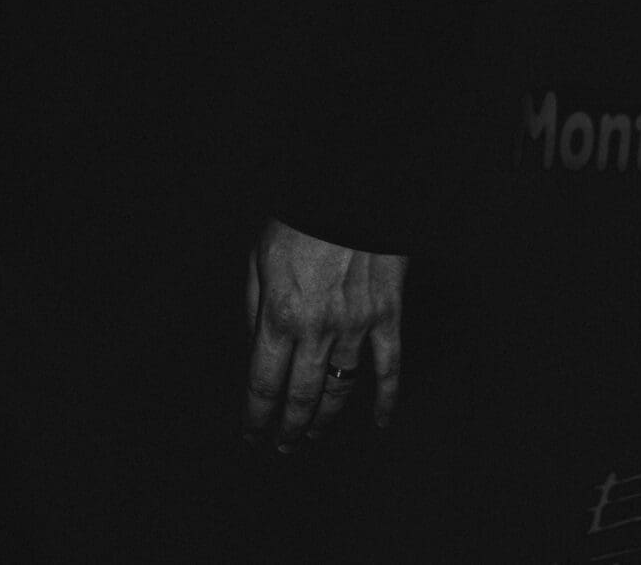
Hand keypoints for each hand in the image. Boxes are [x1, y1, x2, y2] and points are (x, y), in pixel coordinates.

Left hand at [243, 219, 405, 449]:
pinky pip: (389, 368)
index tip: (251, 433)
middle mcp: (317, 329)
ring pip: (341, 390)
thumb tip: (251, 347)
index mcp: (280, 315)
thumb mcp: (257, 258)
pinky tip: (378, 422)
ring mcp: (356, 326)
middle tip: (282, 445)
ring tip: (313, 437)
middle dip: (289, 428)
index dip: (256, 415)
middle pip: (301, 396)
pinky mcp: (387, 317)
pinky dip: (385, 400)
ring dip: (325, 420)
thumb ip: (253, 307)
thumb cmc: (298, 222)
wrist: (349, 194)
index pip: (264, 382)